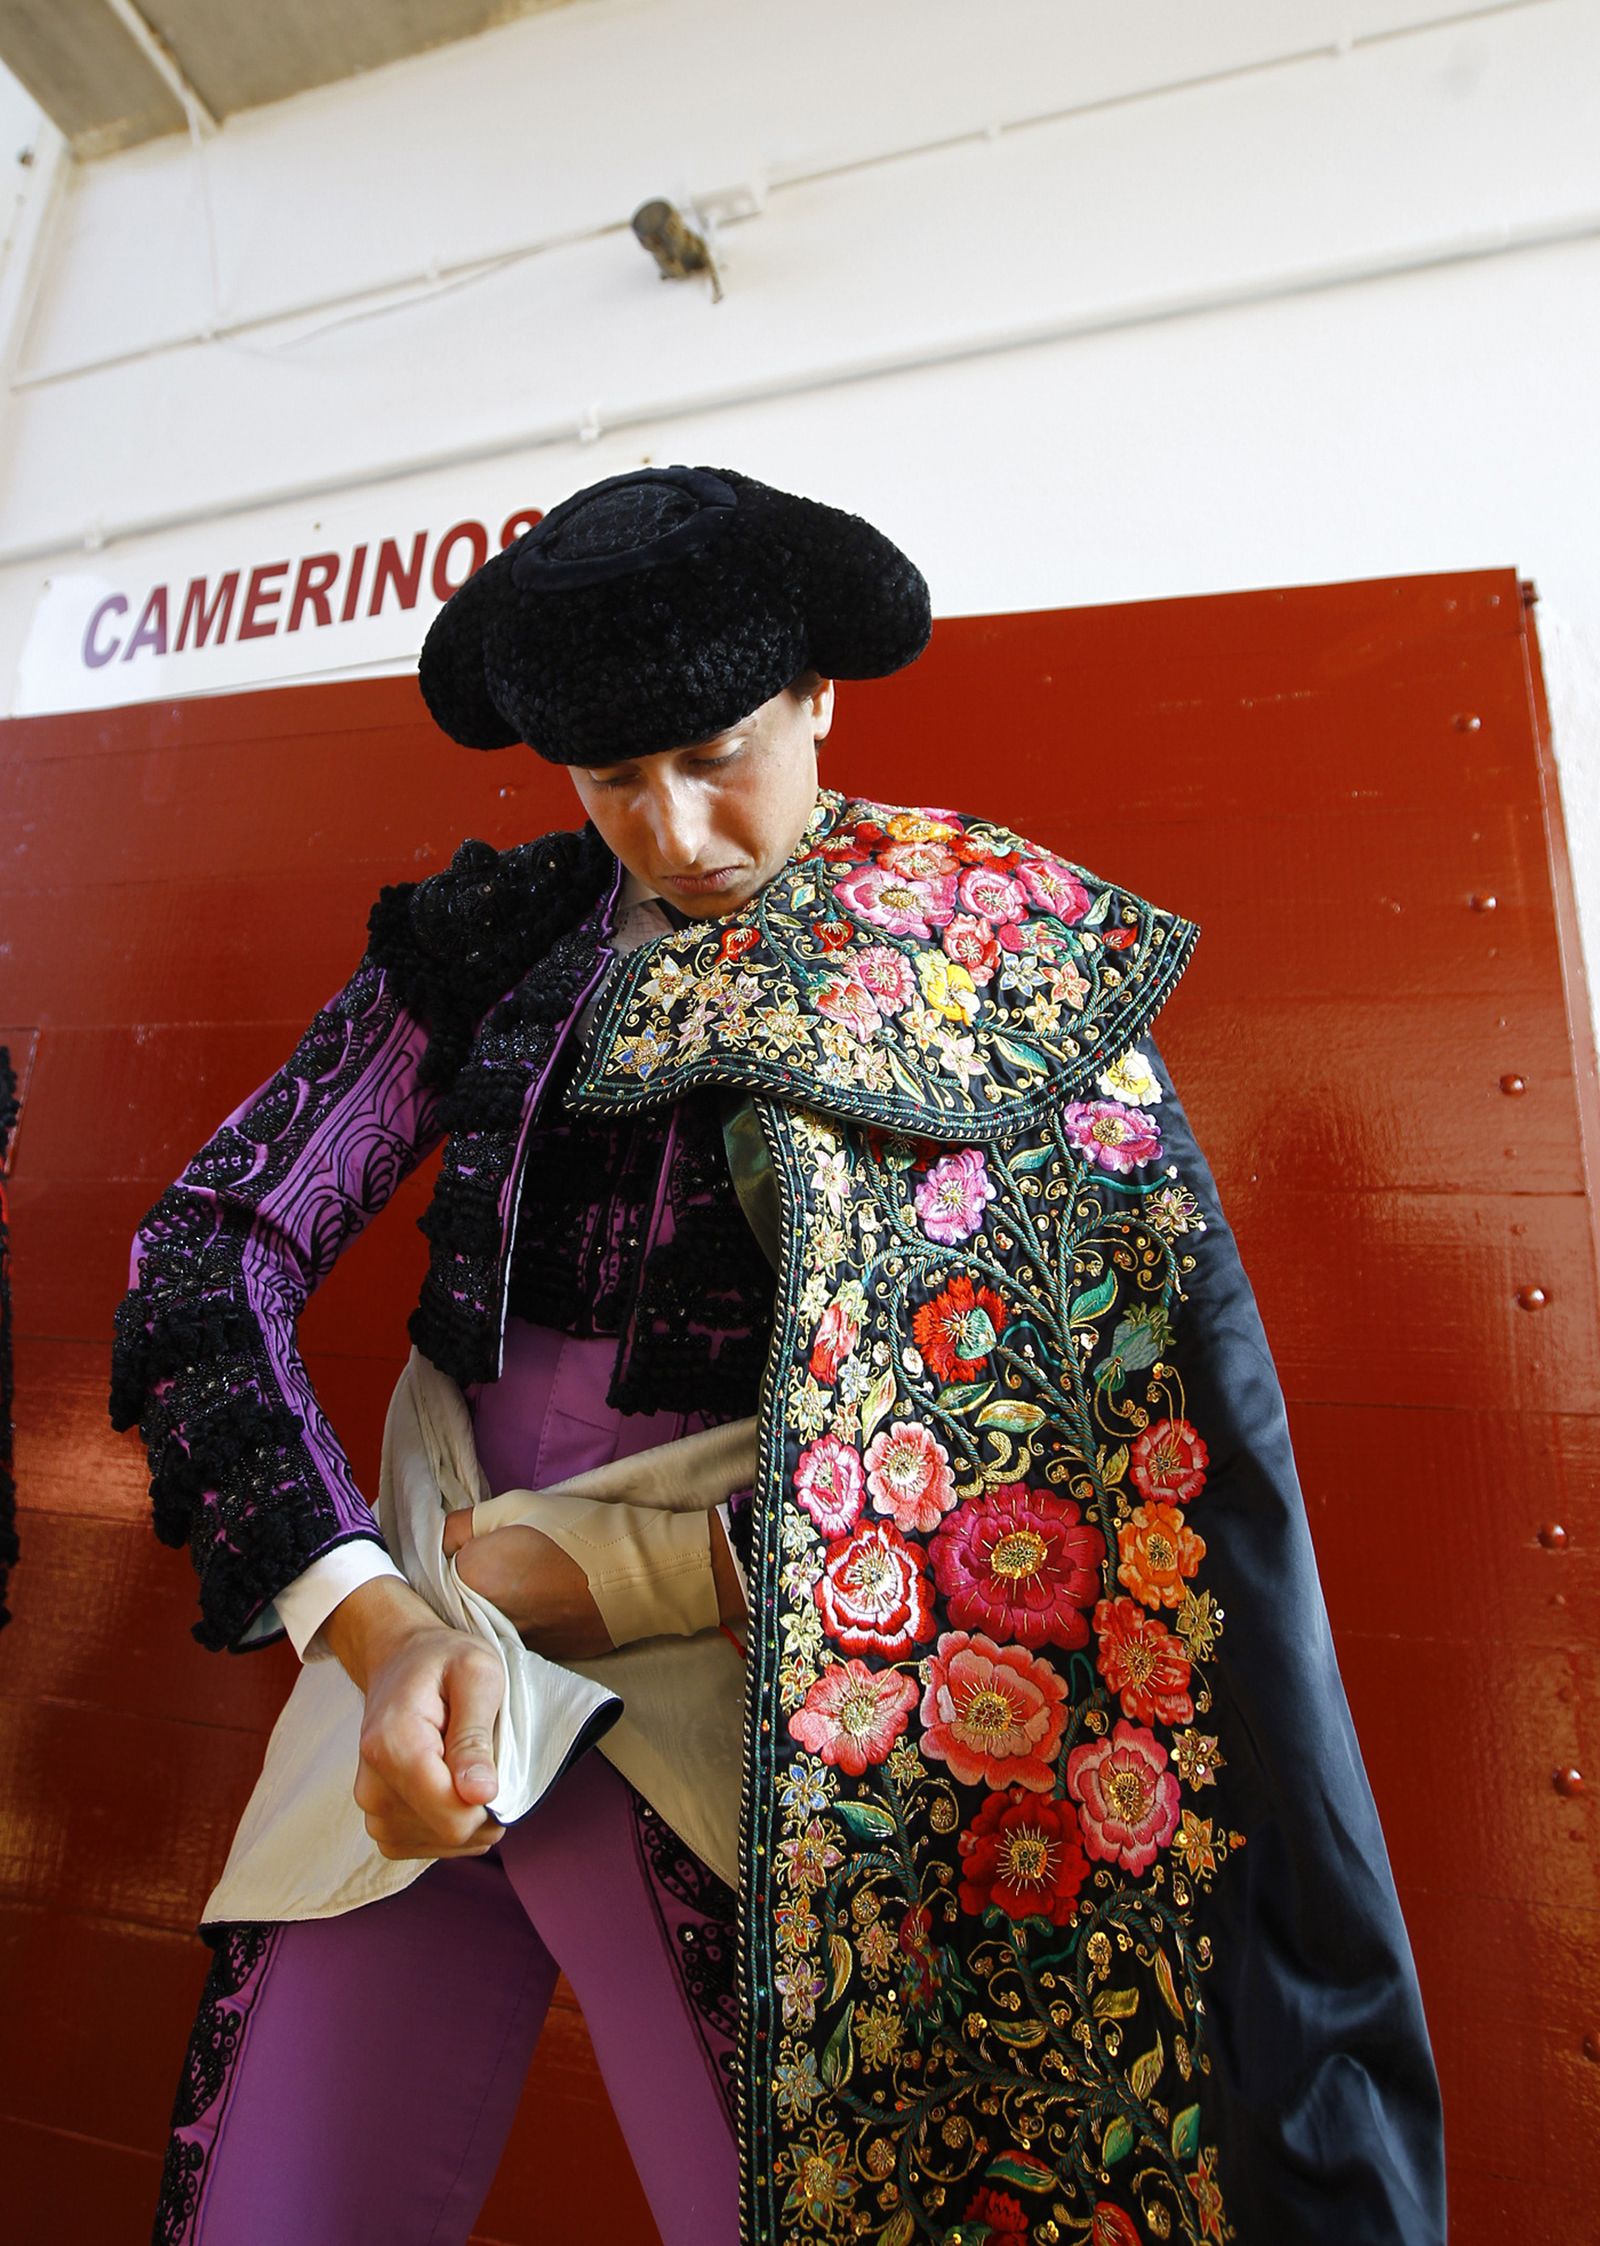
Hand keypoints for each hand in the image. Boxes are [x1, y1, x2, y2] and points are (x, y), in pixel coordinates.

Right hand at [320, 1578, 506, 1859]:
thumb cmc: (445, 1660)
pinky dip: (452, 1822)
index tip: (497, 1760)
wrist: (401, 1660)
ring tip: (463, 1763)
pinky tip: (453, 1784)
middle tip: (483, 1755)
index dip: (492, 1801)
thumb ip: (475, 1736)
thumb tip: (480, 1795)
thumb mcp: (477, 1675)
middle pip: (450, 1833)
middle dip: (484, 1805)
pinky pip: (429, 1845)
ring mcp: (371, 1809)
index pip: (454, 1816)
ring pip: (444, 1843)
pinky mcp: (380, 1823)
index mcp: (393, 1745)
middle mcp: (372, 1786)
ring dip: (470, 1812)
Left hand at [443, 1503, 748, 1653]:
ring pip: (490, 1623)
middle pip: (462, 1601)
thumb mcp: (518, 1504)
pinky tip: (550, 1603)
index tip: (480, 1546)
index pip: (442, 1568)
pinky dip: (527, 1624)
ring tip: (532, 1583)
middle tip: (507, 1563)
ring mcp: (514, 1643)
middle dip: (476, 1584)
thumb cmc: (582, 1530)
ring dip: (499, 1607)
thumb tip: (444, 1541)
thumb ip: (466, 1523)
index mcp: (473, 1575)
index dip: (462, 1554)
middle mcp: (484, 1618)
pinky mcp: (544, 1657)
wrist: (645, 1573)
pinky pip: (520, 1639)